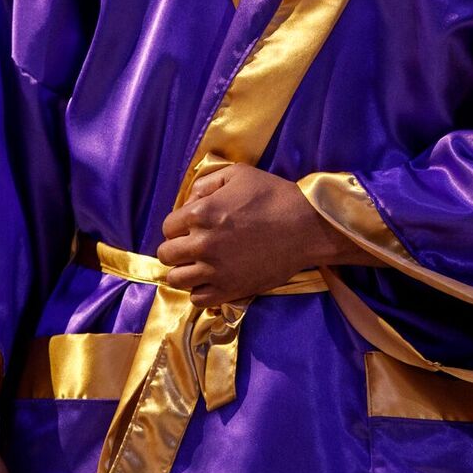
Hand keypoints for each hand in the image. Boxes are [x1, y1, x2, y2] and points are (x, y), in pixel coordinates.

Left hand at [157, 163, 363, 304]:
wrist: (306, 226)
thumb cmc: (274, 195)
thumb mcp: (239, 174)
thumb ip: (206, 183)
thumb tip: (189, 200)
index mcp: (200, 213)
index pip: (168, 227)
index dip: (178, 226)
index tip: (191, 228)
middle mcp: (202, 243)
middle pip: (167, 254)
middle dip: (177, 249)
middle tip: (193, 247)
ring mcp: (215, 270)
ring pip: (177, 279)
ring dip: (184, 272)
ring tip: (199, 266)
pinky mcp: (230, 289)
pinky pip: (198, 299)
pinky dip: (200, 291)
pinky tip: (212, 280)